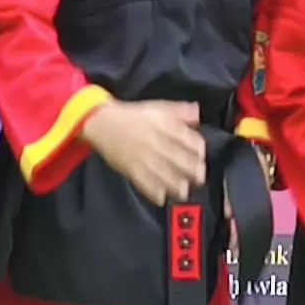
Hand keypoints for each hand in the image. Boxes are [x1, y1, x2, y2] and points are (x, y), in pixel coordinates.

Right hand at [83, 96, 206, 202]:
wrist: (103, 124)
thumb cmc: (133, 117)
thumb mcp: (159, 107)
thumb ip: (180, 111)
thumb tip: (198, 114)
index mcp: (164, 125)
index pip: (188, 139)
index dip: (198, 149)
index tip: (201, 155)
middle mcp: (156, 142)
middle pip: (180, 160)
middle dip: (193, 171)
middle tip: (199, 177)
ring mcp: (143, 158)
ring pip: (165, 175)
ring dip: (178, 185)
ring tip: (185, 190)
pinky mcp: (131, 170)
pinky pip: (145, 184)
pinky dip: (155, 193)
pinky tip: (163, 197)